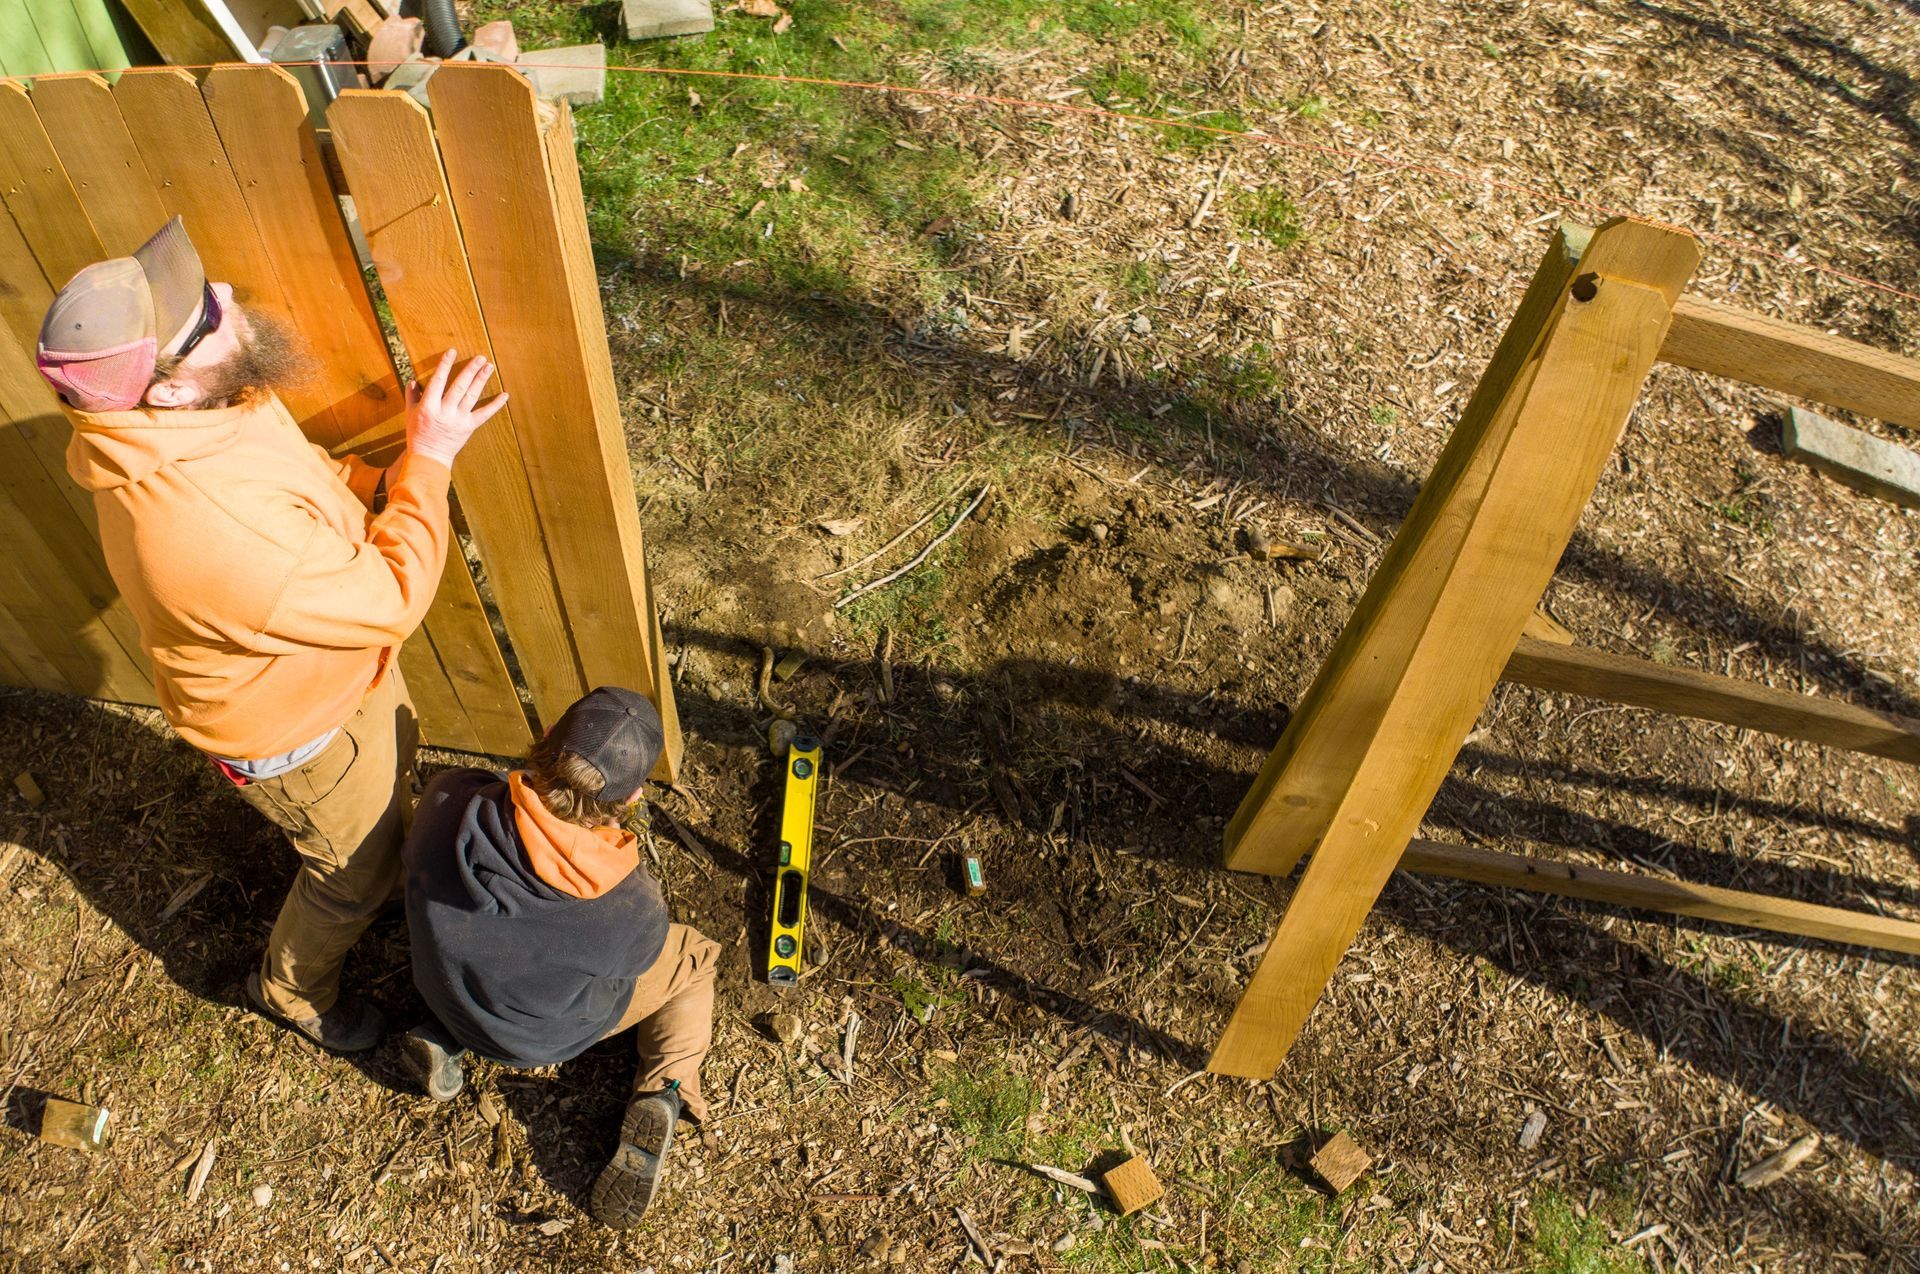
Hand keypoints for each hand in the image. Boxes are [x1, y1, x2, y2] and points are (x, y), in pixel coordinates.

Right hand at [405, 349, 508, 466]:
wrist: (429, 457)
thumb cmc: (418, 434)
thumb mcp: (410, 414)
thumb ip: (412, 396)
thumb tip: (413, 380)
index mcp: (429, 406)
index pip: (438, 381)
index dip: (445, 365)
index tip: (451, 351)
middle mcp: (445, 411)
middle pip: (459, 386)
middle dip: (470, 370)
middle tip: (480, 358)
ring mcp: (458, 419)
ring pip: (472, 396)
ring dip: (481, 380)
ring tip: (489, 367)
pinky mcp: (469, 427)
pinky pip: (484, 415)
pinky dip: (495, 405)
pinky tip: (504, 395)